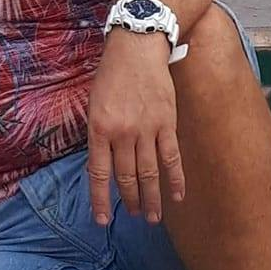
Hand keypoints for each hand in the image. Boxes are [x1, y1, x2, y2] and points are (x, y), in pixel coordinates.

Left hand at [86, 30, 184, 224]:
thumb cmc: (111, 74)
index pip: (98, 174)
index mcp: (99, 128)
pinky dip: (175, 179)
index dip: (100, 200)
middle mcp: (122, 133)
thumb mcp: (93, 104)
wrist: (137, 48)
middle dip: (130, 201)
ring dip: (152, 198)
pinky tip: (177, 195)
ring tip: (153, 217)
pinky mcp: (167, 124)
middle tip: (135, 216)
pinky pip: (172, 158)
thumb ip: (98, 136)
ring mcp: (146, 129)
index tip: (102, 221)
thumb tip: (103, 166)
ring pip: (149, 173)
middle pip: (127, 177)